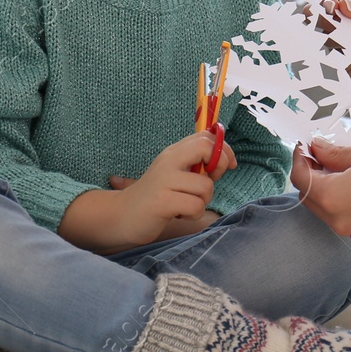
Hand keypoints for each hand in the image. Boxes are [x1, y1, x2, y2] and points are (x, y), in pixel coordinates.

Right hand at [107, 132, 237, 248]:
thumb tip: (226, 158)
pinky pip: (196, 205)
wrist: (121, 215)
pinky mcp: (162, 201)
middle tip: (209, 182)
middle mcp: (169, 161)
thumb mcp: (174, 173)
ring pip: (206, 186)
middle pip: (206, 147)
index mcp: (174, 152)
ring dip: (204, 200)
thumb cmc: (156, 196)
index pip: (206, 136)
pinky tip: (180, 214)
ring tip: (186, 205)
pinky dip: (193, 214)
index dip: (224, 149)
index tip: (228, 165)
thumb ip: (195, 163)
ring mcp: (164, 180)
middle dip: (220, 165)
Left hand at [290, 135, 350, 248]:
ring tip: (349, 176)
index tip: (304, 149)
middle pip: (313, 201)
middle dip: (314, 180)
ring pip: (333, 215)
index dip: (299, 160)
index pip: (300, 180)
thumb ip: (332, 154)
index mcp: (332, 198)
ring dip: (333, 197)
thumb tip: (316, 148)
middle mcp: (340, 222)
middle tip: (323, 160)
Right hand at [313, 0, 350, 67]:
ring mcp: (341, 38)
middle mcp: (341, 16)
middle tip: (328, 27)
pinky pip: (332, 60)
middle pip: (314, 14)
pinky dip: (335, 60)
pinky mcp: (345, 58)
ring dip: (327, 41)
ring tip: (342, 46)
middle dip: (317, 20)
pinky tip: (346, 61)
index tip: (330, 7)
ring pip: (319, 38)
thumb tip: (344, 6)